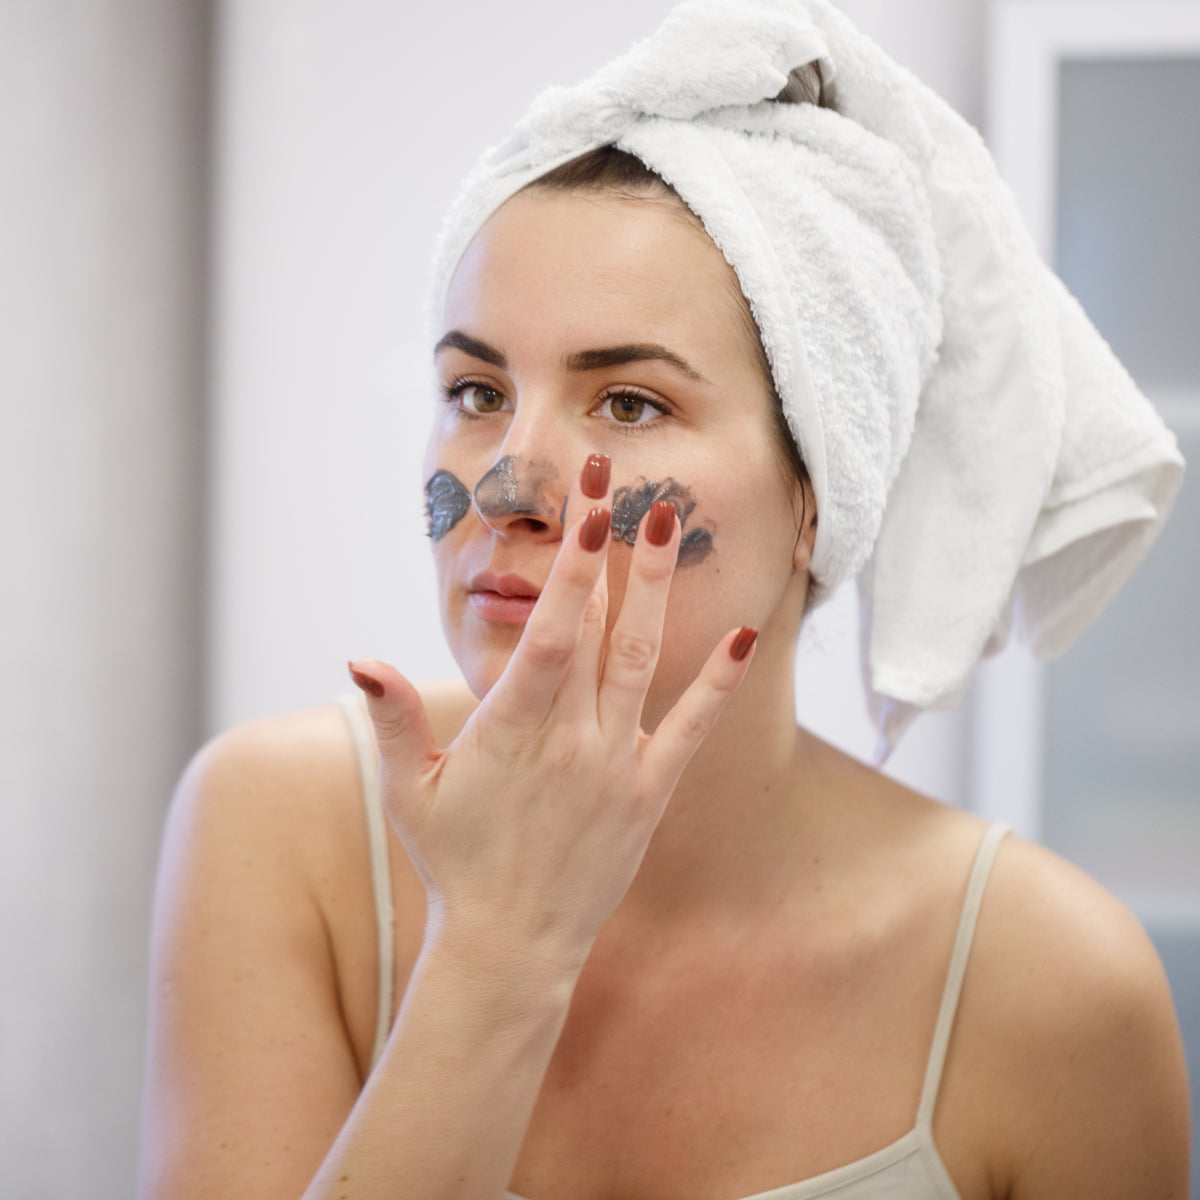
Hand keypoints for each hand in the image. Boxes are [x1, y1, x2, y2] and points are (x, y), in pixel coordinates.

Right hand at [349, 454, 756, 978]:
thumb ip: (393, 718)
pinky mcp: (649, 793)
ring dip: (655, 589)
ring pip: (641, 659)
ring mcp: (616, 764)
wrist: (512, 944)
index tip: (589, 509)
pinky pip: (692, 728)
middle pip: (597, 626)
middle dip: (609, 547)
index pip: (549, 633)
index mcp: (512, 730)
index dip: (572, 569)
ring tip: (667, 522)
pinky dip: (717, 682)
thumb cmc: (455, 861)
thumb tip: (359, 659)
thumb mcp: (410, 790)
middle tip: (620, 478)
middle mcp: (571, 739)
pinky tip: (741, 636)